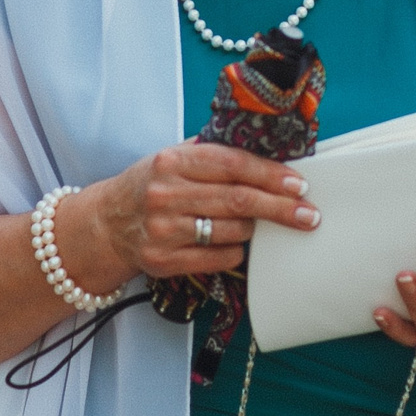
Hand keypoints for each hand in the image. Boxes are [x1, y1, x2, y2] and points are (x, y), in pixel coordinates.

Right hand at [77, 143, 318, 286]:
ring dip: (255, 229)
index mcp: (171, 161)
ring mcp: (164, 230)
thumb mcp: (173, 158)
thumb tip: (272, 157)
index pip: (232, 165)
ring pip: (232, 231)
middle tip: (308, 214)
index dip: (271, 175)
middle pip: (238, 201)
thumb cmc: (151, 185)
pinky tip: (234, 242)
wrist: (107, 223)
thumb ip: (213, 155)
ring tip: (258, 224)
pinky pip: (220, 258)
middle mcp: (165, 194)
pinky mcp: (164, 260)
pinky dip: (235, 250)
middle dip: (280, 208)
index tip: (299, 184)